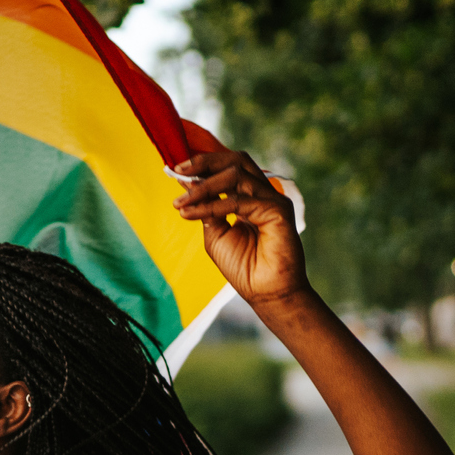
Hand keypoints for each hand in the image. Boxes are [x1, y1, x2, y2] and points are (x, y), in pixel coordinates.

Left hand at [174, 149, 307, 306]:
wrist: (265, 293)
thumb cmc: (244, 267)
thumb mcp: (215, 234)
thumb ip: (206, 208)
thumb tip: (188, 185)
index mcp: (250, 196)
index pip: (228, 169)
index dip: (203, 166)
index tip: (176, 170)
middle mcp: (263, 193)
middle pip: (236, 161)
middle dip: (205, 162)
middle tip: (179, 170)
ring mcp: (273, 199)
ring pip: (237, 174)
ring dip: (204, 185)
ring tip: (181, 202)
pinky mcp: (278, 209)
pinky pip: (238, 201)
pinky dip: (212, 205)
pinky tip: (192, 213)